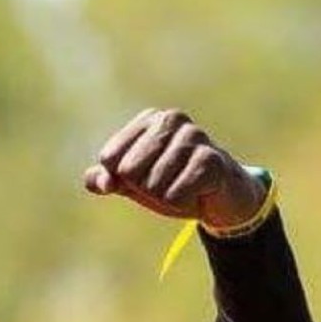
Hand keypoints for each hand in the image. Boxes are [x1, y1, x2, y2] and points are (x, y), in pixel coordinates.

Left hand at [83, 108, 265, 227]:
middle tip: (167, 182)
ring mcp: (194, 136)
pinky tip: (197, 192)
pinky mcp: (211, 159)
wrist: (221, 197)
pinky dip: (180, 202)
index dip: (120, 178)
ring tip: (183, 186)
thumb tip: (99, 182)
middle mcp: (171, 119)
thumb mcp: (132, 182)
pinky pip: (174, 194)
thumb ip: (104, 179)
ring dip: (165, 196)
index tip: (143, 177)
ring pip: (151, 185)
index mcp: (148, 119)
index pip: (109, 158)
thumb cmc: (171, 183)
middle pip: (128, 171)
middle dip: (143, 188)